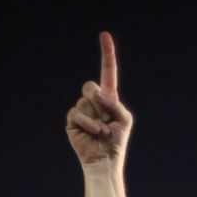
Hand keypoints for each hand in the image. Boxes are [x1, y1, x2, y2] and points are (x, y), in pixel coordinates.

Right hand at [66, 32, 132, 167]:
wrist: (104, 161)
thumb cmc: (116, 141)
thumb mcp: (124, 119)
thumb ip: (114, 103)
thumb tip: (97, 93)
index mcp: (109, 99)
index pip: (108, 72)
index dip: (107, 54)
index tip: (104, 35)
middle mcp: (94, 102)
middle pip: (90, 86)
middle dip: (98, 99)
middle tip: (105, 117)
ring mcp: (82, 111)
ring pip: (84, 101)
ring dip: (96, 117)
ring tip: (102, 131)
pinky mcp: (73, 121)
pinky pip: (76, 112)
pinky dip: (87, 123)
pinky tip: (94, 133)